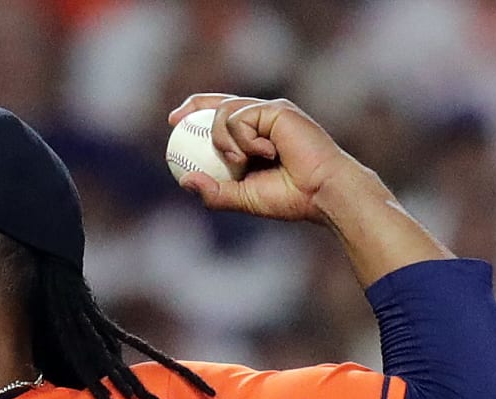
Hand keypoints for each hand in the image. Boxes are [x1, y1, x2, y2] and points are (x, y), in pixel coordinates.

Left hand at [167, 94, 375, 224]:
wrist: (321, 193)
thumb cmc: (290, 197)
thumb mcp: (244, 197)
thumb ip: (215, 191)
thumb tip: (184, 181)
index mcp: (256, 137)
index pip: (222, 118)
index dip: (196, 115)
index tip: (174, 123)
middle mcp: (263, 119)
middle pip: (221, 103)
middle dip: (195, 106)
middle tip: (174, 121)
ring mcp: (270, 111)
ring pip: (225, 113)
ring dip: (222, 141)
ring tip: (239, 162)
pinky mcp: (277, 109)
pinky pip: (241, 119)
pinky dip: (244, 140)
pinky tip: (264, 153)